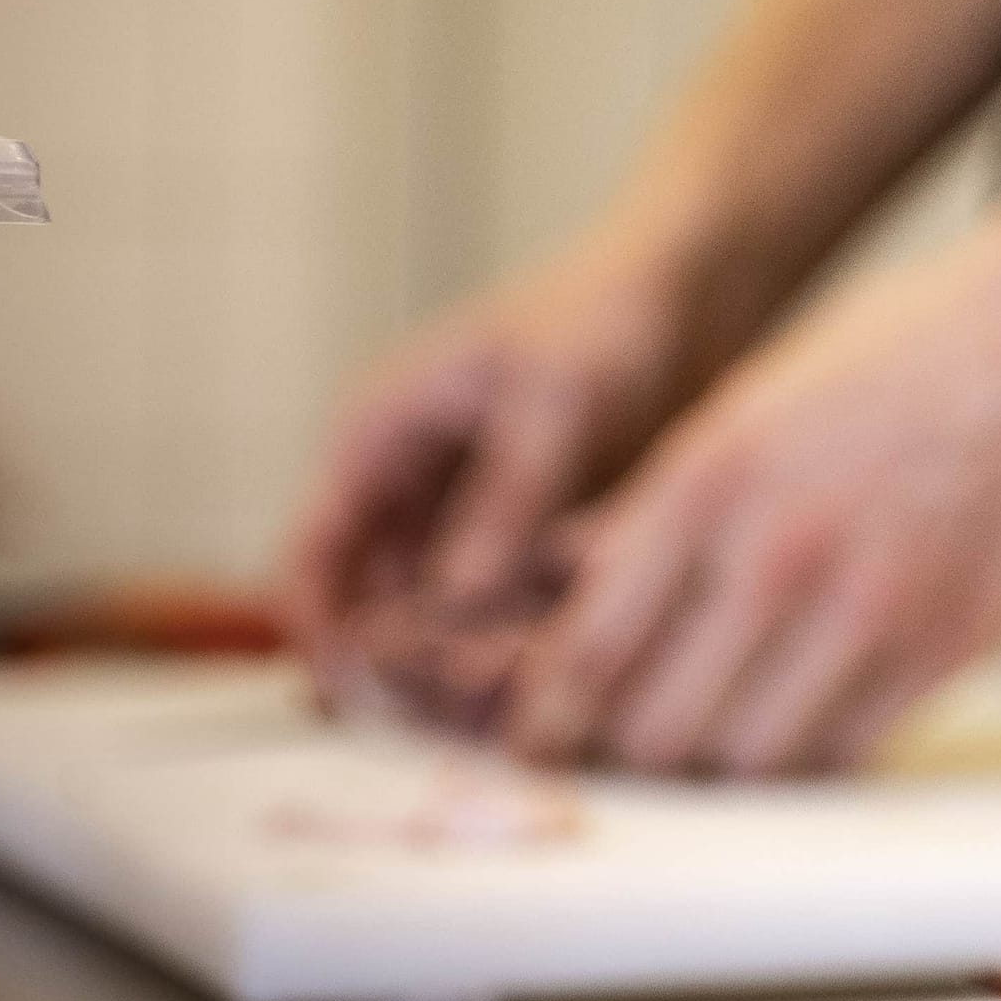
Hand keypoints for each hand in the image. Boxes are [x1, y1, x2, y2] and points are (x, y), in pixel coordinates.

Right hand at [282, 231, 709, 668]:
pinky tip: (567, 667)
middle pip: (370, 606)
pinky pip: (504, 608)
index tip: (366, 697)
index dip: (322, 633)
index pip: (310, 555)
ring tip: (526, 694)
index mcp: (377, 436)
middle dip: (409, 664)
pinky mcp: (525, 536)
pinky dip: (522, 639)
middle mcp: (407, 485)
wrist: (689, 290)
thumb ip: (508, 495)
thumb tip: (457, 596)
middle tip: (471, 710)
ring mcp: (464, 514)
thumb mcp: (554, 401)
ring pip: (438, 619)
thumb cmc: (607, 314)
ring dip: (470, 661)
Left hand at [500, 218, 1000, 775]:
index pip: (589, 648)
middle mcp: (780, 552)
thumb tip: (572, 575)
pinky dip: (814, 757)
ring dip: (725, 764)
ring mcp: (870, 607)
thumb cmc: (920, 342)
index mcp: (712, 477)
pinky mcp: (947, 644)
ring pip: (751, 761)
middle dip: (631, 750)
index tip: (541, 740)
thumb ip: (666, 497)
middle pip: (656, 728)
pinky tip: (809, 725)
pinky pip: (849, 752)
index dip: (548, 717)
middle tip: (632, 745)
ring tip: (722, 740)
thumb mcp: (759, 390)